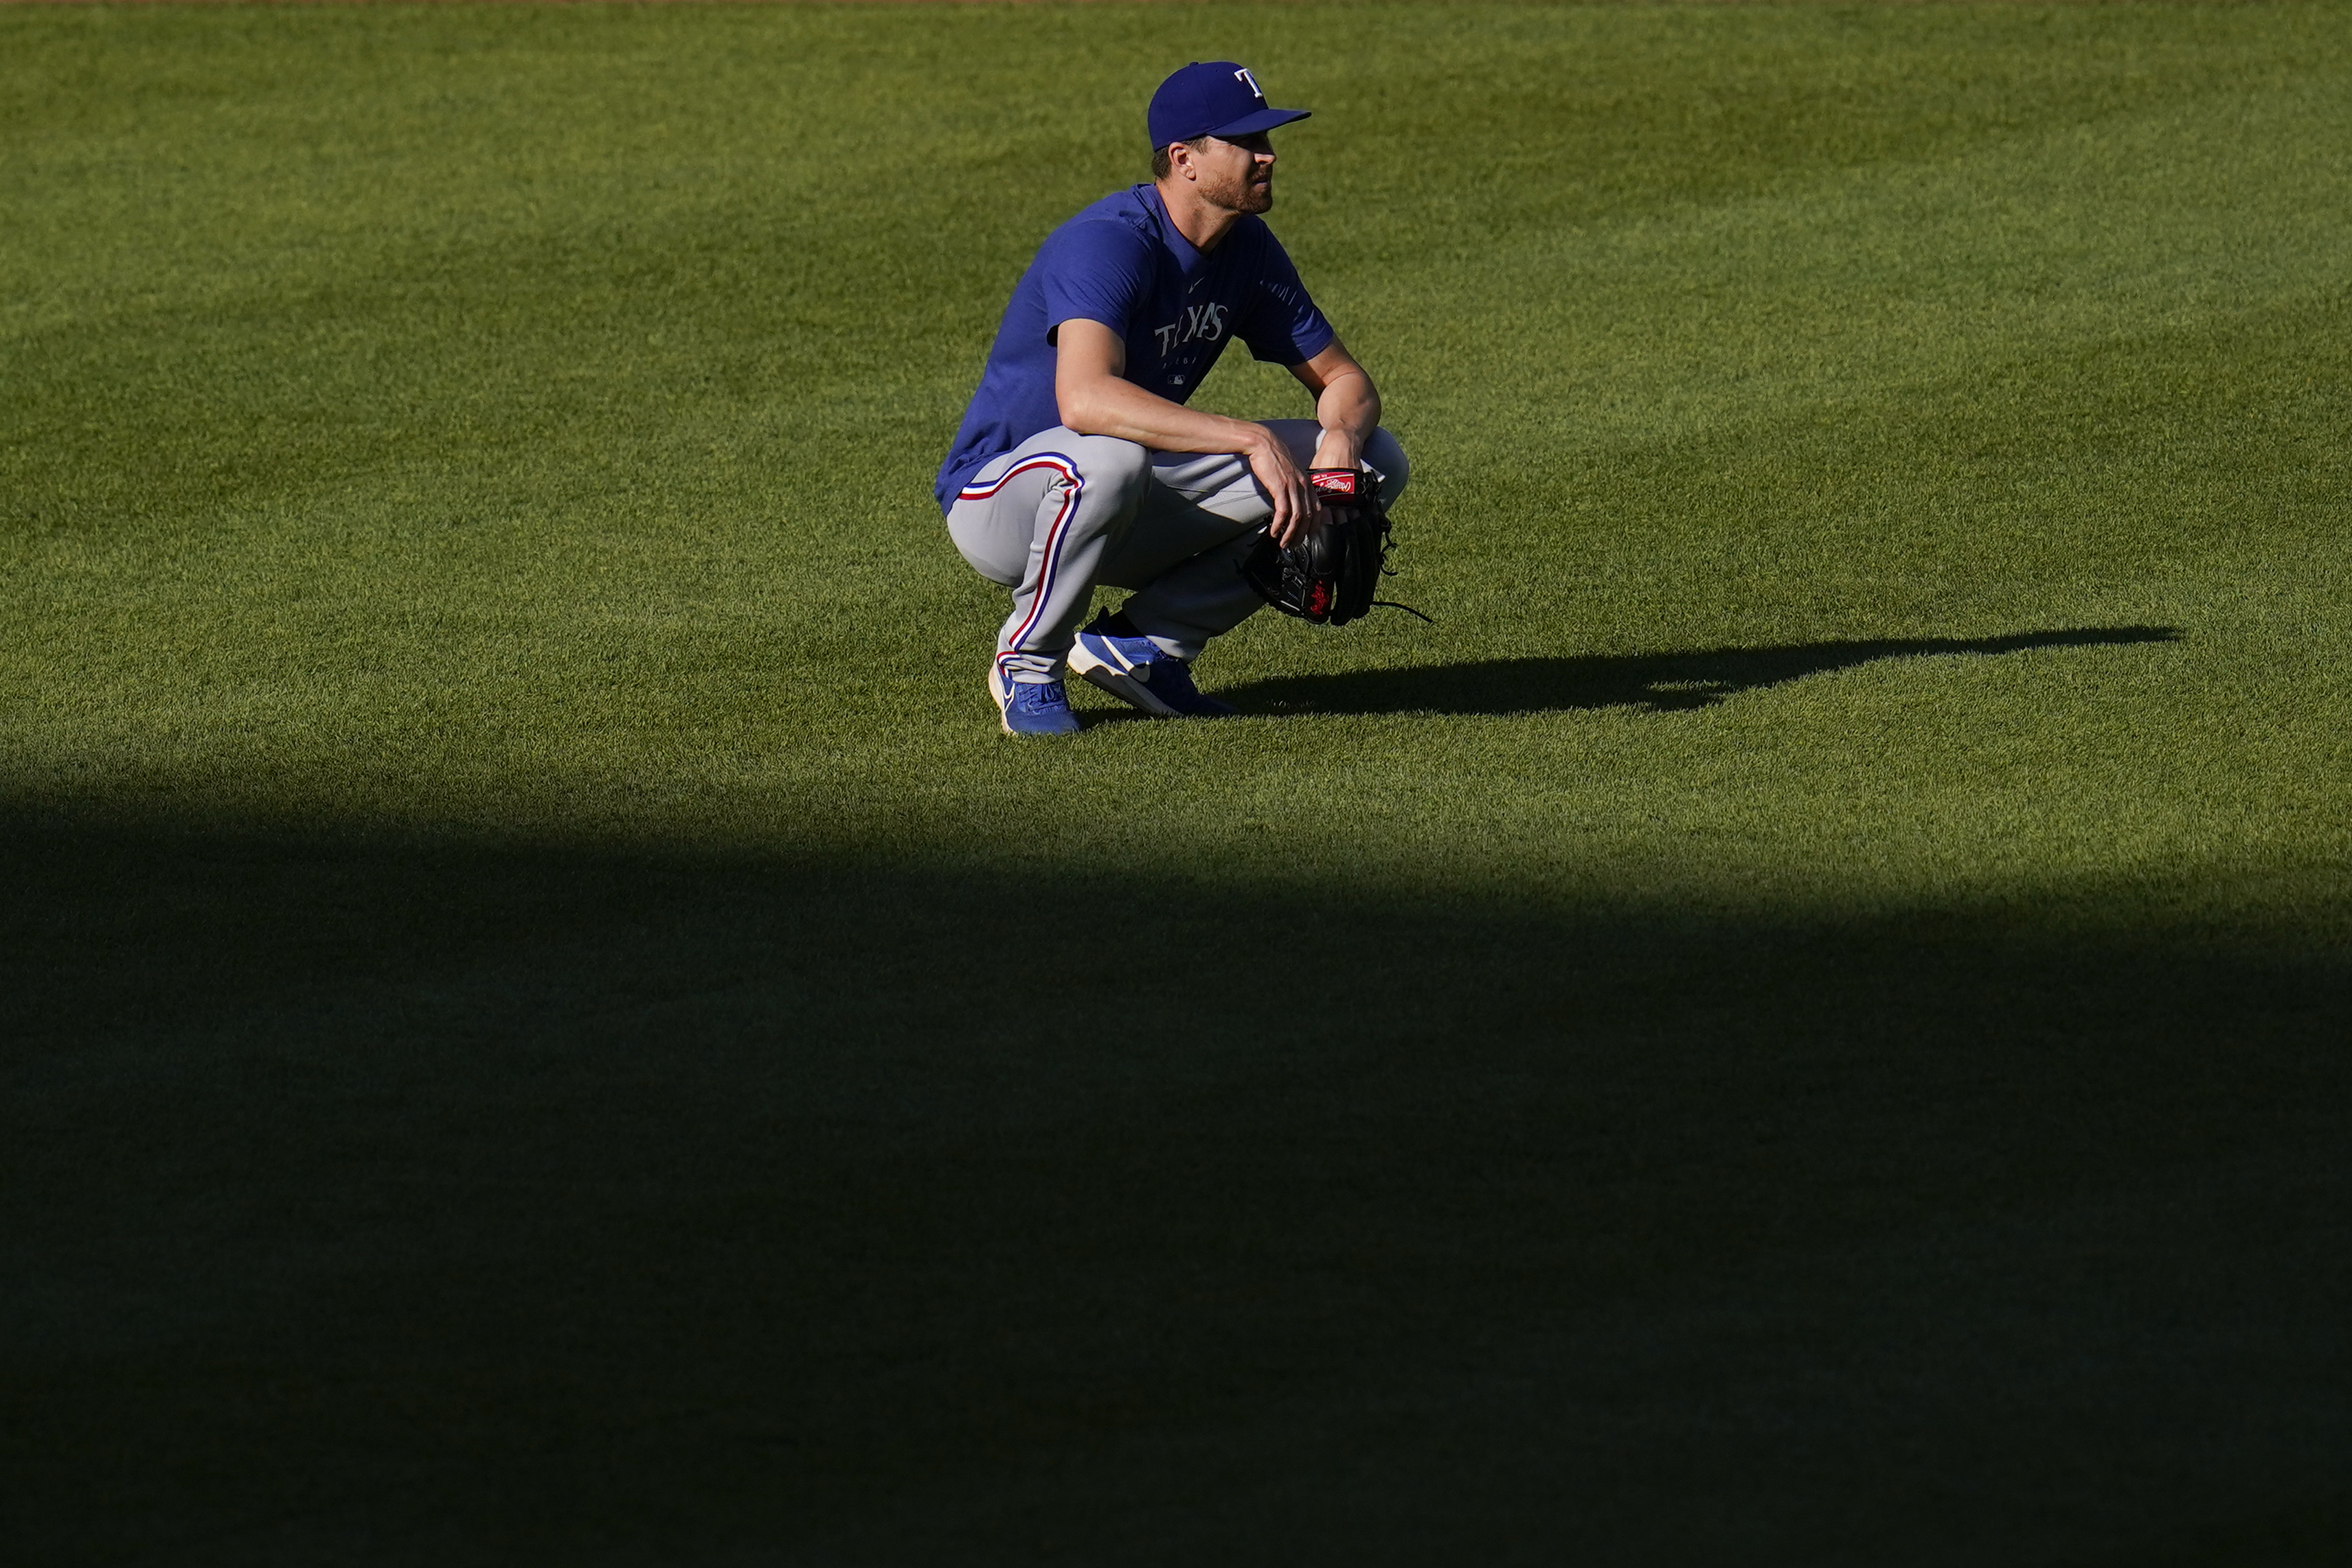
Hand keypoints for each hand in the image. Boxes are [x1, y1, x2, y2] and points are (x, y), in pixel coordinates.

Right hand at [1248, 430, 1315, 545]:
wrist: (1263, 443)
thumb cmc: (1272, 456)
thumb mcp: (1288, 471)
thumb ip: (1293, 484)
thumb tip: (1290, 499)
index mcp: (1307, 482)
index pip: (1317, 508)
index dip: (1314, 525)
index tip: (1308, 536)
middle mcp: (1303, 485)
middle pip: (1308, 516)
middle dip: (1301, 534)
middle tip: (1293, 545)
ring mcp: (1293, 487)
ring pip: (1297, 517)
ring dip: (1290, 534)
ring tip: (1283, 543)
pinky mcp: (1280, 488)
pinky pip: (1283, 512)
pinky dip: (1279, 525)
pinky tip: (1274, 532)